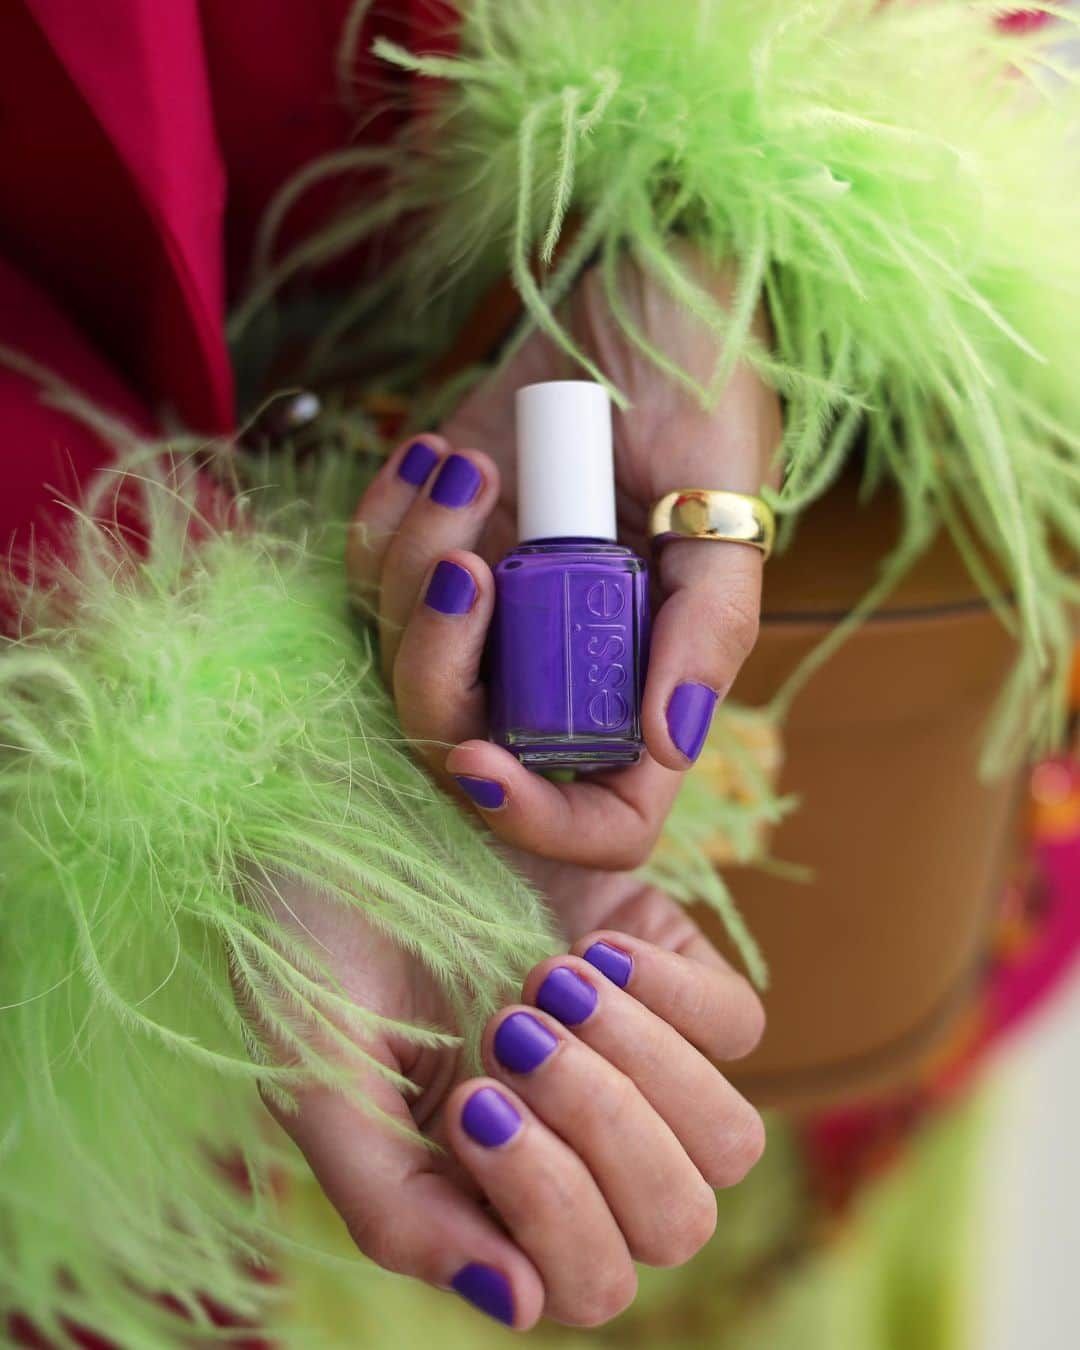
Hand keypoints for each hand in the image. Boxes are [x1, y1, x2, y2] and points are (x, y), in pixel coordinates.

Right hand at [255, 869, 763, 1330]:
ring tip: (546, 983)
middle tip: (507, 1030)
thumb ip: (395, 1207)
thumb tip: (522, 1302)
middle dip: (598, 1128)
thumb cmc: (311, 952)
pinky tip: (592, 948)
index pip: (587, 1282)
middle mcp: (579, 1140)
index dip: (548, 1209)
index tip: (468, 1100)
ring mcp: (632, 1055)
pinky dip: (674, 994)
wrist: (339, 810)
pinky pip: (738, 1024)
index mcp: (495, 1194)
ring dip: (639, 1066)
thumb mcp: (322, 1084)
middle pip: (675, 1220)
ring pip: (727, 1139)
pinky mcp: (669, 968)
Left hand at [348, 241, 780, 867]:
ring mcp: (492, 608)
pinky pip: (365, 573)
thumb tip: (671, 746)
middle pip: (466, 744)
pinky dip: (384, 517)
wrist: (635, 293)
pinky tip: (434, 452)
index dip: (538, 823)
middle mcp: (561, 661)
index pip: (601, 817)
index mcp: (645, 677)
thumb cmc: (700, 391)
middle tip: (465, 562)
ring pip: (400, 656)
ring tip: (468, 465)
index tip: (480, 762)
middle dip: (436, 666)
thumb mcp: (721, 507)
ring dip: (411, 564)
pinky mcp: (436, 542)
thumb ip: (706, 631)